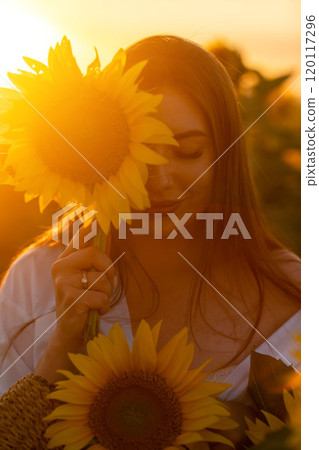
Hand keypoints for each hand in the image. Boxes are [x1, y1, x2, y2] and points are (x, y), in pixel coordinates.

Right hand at [35, 225, 115, 381]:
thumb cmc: (82, 301)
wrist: (70, 331)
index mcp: (64, 260)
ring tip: (97, 301)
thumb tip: (106, 232)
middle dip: (109, 269)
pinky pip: (101, 297)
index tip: (99, 213)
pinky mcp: (71, 299)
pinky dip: (104, 307)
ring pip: (101, 279)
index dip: (90, 225)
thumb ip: (92, 260)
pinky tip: (95, 310)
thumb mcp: (84, 278)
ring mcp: (63, 283)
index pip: (78, 237)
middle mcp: (60, 268)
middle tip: (109, 283)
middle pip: (94, 253)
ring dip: (107, 294)